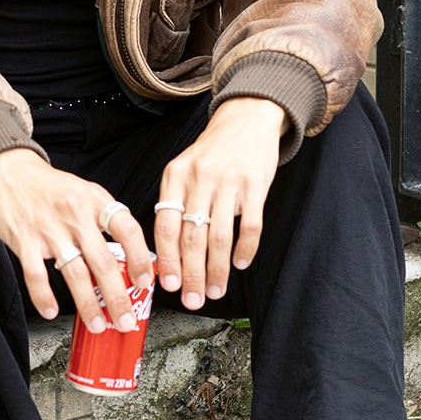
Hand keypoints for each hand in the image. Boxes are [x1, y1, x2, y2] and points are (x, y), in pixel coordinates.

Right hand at [0, 149, 154, 332]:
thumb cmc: (48, 186)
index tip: (145, 281)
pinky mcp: (24, 239)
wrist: (7, 170)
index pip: (127, 229)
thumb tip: (128, 251)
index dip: (140, 257)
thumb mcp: (83, 191)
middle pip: (103, 262)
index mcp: (95, 200)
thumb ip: (103, 217)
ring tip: (97, 324)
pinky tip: (51, 311)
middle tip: (125, 319)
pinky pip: (37, 275)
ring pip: (75, 274)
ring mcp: (49, 228)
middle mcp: (75, 214)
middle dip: (118, 297)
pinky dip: (44, 297)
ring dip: (88, 305)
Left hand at [154, 97, 287, 310]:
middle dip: (192, 275)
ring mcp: (229, 180)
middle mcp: (200, 178)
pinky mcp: (255, 183)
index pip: (165, 225)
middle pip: (191, 237)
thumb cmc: (212, 152)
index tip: (169, 285)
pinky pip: (250, 225)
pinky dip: (245, 249)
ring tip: (215, 290)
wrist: (246, 119)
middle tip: (193, 300)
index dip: (166, 260)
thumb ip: (175, 202)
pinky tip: (240, 263)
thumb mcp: (185, 168)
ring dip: (217, 270)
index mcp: (176, 175)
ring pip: (219, 236)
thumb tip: (167, 253)